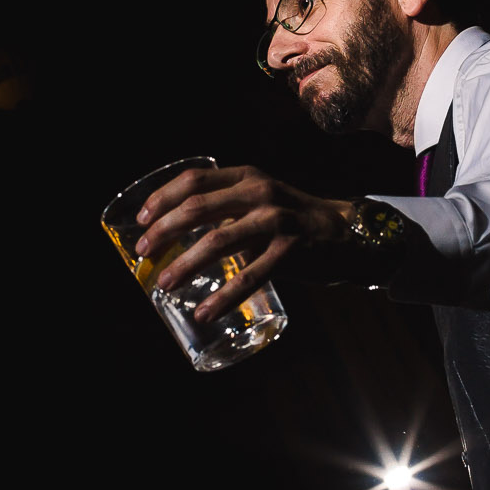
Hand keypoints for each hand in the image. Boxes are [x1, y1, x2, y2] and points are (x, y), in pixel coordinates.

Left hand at [131, 164, 351, 324]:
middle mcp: (259, 192)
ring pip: (218, 242)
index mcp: (246, 177)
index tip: (141, 221)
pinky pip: (250, 277)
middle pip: (197, 209)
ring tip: (165, 284)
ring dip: (185, 265)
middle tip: (143, 254)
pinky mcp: (291, 251)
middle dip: (163, 232)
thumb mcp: (259, 199)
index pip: (194, 180)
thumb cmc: (292, 219)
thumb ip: (225, 207)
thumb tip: (175, 232)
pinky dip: (224, 298)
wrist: (348, 232)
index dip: (162, 199)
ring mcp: (276, 220)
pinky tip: (205, 313)